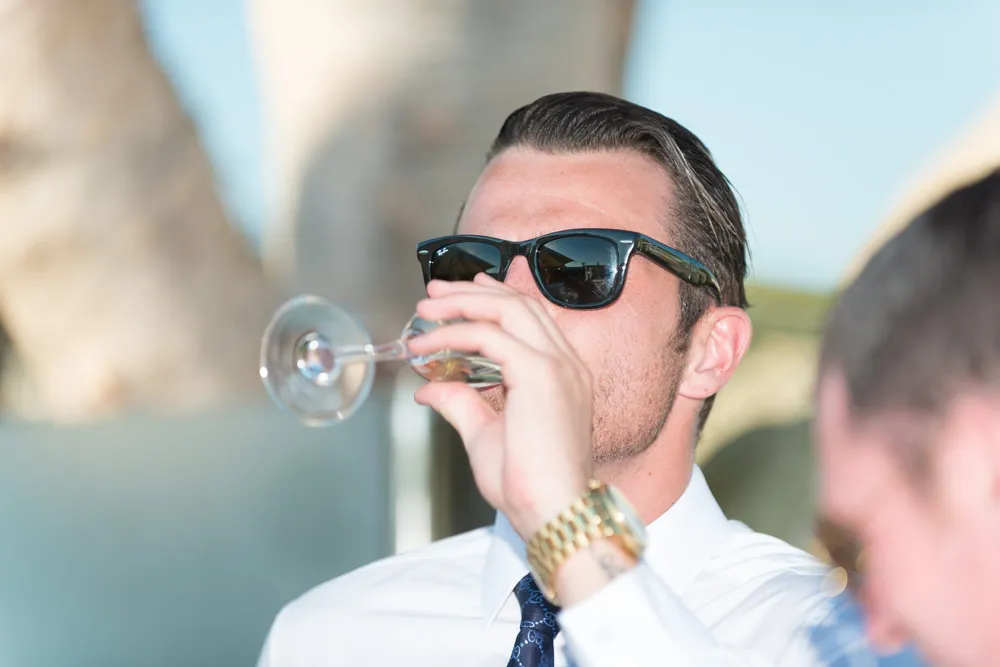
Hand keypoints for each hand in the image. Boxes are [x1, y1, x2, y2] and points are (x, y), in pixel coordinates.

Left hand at [408, 273, 592, 540]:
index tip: (463, 291)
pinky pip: (491, 337)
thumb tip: (430, 387)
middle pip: (518, 304)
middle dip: (471, 292)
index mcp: (562, 374)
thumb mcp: (485, 435)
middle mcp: (566, 363)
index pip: (530, 317)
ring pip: (508, 310)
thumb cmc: (527, 485)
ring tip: (427, 308)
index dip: (495, 297)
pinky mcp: (540, 375)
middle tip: (433, 294)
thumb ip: (462, 403)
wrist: (551, 513)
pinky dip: (456, 334)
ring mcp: (558, 366)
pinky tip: (428, 345)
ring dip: (463, 303)